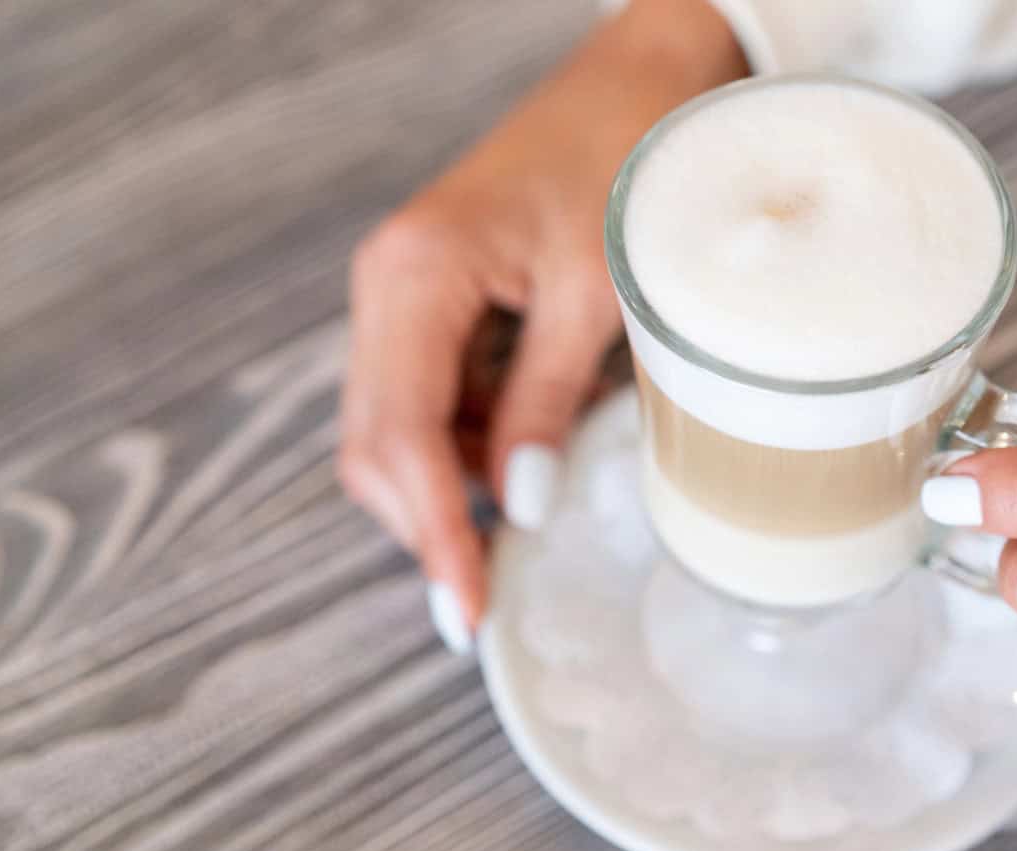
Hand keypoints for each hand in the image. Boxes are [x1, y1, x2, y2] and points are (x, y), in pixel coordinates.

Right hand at [339, 0, 745, 649]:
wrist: (640, 77)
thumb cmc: (624, 159)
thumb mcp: (596, 292)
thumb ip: (546, 402)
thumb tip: (515, 507)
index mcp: (415, 276)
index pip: (400, 437)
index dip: (432, 533)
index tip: (466, 608)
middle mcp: (387, 285)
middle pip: (376, 444)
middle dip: (427, 523)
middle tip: (485, 595)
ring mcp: (401, 293)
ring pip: (394, 429)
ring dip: (446, 489)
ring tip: (514, 531)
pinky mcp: (431, 301)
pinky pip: (428, 398)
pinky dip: (465, 447)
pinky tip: (517, 466)